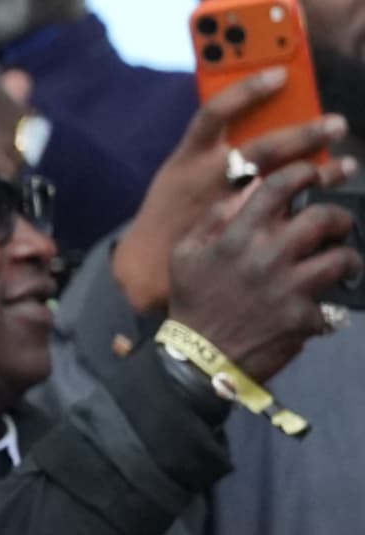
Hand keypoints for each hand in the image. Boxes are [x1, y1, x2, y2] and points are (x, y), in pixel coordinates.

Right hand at [163, 151, 361, 383]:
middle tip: (337, 224)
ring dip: (348, 257)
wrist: (199, 360)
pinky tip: (319, 305)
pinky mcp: (304, 317)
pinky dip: (329, 303)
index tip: (314, 175)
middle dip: (338, 217)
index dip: (304, 174)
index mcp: (237, 237)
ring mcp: (289, 288)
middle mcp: (266, 256)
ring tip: (345, 262)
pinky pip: (333, 303)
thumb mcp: (185, 255)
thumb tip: (246, 191)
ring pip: (342, 258)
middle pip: (322, 217)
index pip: (278, 188)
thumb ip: (214, 219)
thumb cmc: (192, 303)